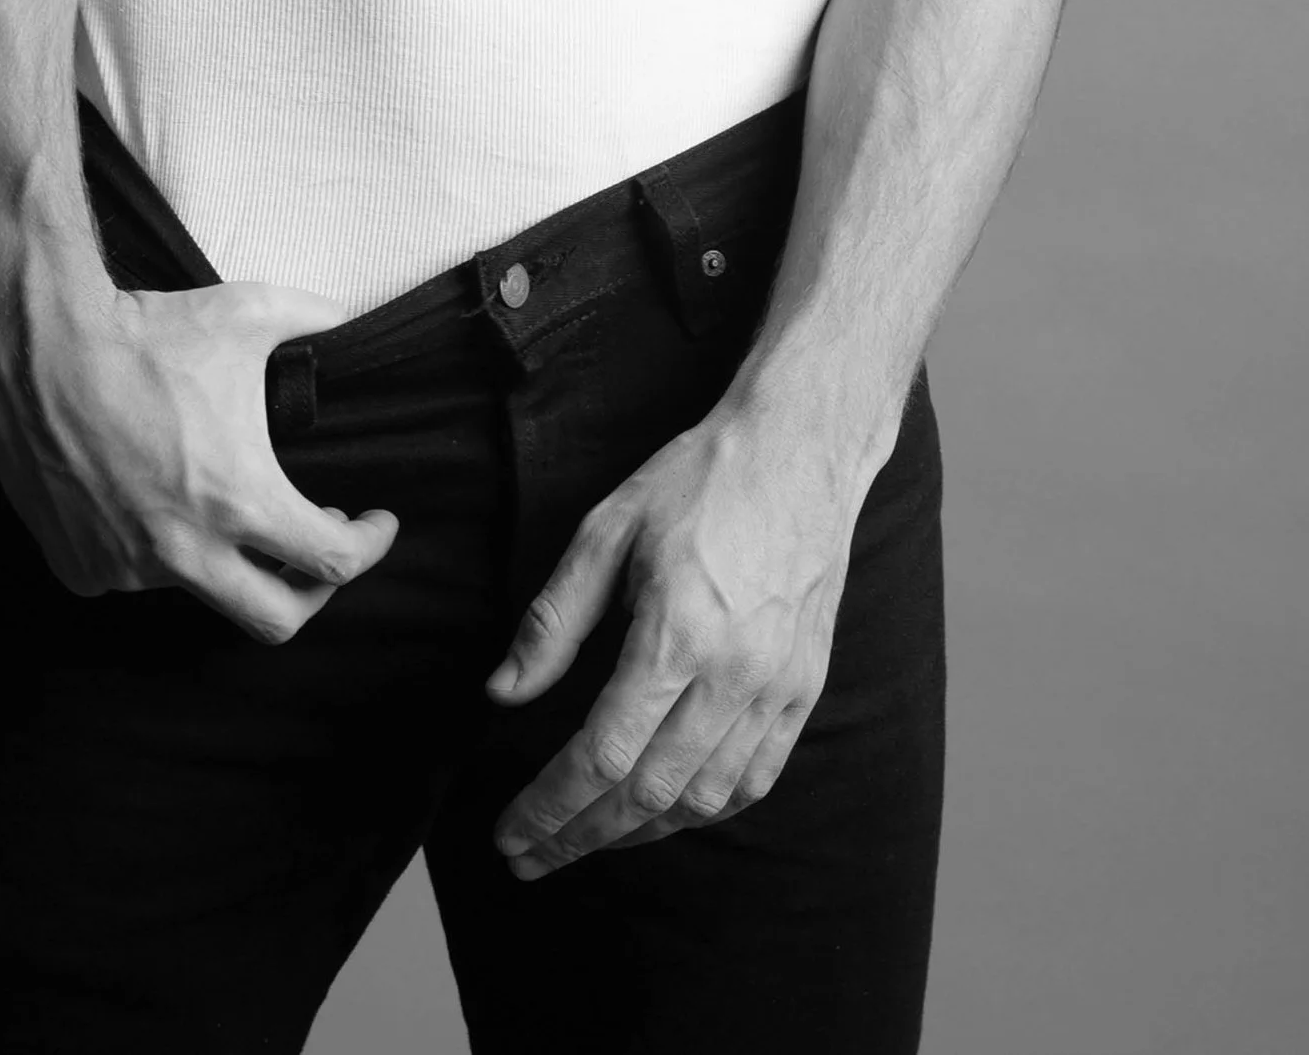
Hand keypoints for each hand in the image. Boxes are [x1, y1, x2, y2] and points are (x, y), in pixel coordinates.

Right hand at [0, 275, 398, 643]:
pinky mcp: (81, 568)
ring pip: (197, 588)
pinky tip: (147, 499)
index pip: (334, 562)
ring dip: (221, 554)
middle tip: (315, 550)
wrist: (42, 348)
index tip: (373, 522)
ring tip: (213, 496)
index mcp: (240, 500)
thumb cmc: (147, 333)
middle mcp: (187, 550)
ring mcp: (128, 568)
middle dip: (312, 594)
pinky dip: (151, 550)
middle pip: (276, 621)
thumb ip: (314, 317)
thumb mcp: (249, 312)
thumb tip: (348, 317)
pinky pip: (131, 575)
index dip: (369, 544)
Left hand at [485, 397, 871, 875]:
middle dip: (580, 836)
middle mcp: (734, 674)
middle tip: (529, 858)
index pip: (602, 755)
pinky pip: (756, 779)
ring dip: (639, 832)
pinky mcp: (805, 689)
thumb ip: (554, 619)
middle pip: (648, 794)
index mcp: (678, 633)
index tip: (509, 834)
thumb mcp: (607, 529)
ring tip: (587, 836)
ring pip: (704, 799)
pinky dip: (707, 810)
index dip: (549, 808)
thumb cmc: (698, 480)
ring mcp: (778, 688)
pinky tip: (668, 812)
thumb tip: (503, 694)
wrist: (800, 450)